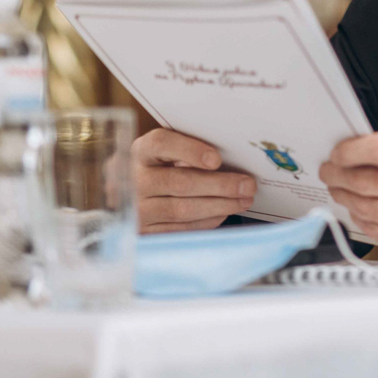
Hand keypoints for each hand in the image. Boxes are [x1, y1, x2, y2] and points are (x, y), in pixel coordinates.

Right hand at [132, 127, 255, 233]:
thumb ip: (188, 151)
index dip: (189, 151)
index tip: (217, 159)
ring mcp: (137, 209)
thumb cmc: (160, 169)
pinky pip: (181, 228)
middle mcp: (133, 180)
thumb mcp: (166, 154)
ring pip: (183, 209)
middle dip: (220, 185)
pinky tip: (224, 213)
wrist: (130, 199)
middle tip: (247, 185)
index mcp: (140, 151)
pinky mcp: (145, 233)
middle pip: (179, 182)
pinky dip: (207, 221)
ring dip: (219, 205)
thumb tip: (231, 159)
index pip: (161, 144)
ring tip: (243, 200)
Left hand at [319, 134, 377, 262]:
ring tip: (339, 189)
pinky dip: (360, 218)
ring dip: (345, 197)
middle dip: (339, 175)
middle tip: (329, 171)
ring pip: (366, 208)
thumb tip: (352, 151)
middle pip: (368, 182)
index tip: (337, 152)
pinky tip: (358, 209)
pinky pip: (375, 231)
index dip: (351, 151)